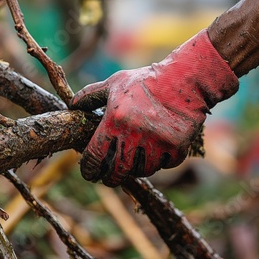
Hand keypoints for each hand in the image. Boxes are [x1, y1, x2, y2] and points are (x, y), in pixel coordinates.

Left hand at [70, 30, 237, 186]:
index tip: (89, 173)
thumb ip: (91, 95)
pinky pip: (163, 166)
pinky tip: (157, 151)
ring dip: (135, 168)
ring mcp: (157, 144)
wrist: (185, 80)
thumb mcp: (116, 83)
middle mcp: (135, 136)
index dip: (89, 170)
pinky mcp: (176, 149)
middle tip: (109, 176)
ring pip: (140, 171)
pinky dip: (159, 162)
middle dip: (110, 177)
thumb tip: (72, 105)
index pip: (94, 158)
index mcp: (115, 121)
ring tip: (134, 159)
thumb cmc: (147, 81)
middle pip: (116, 173)